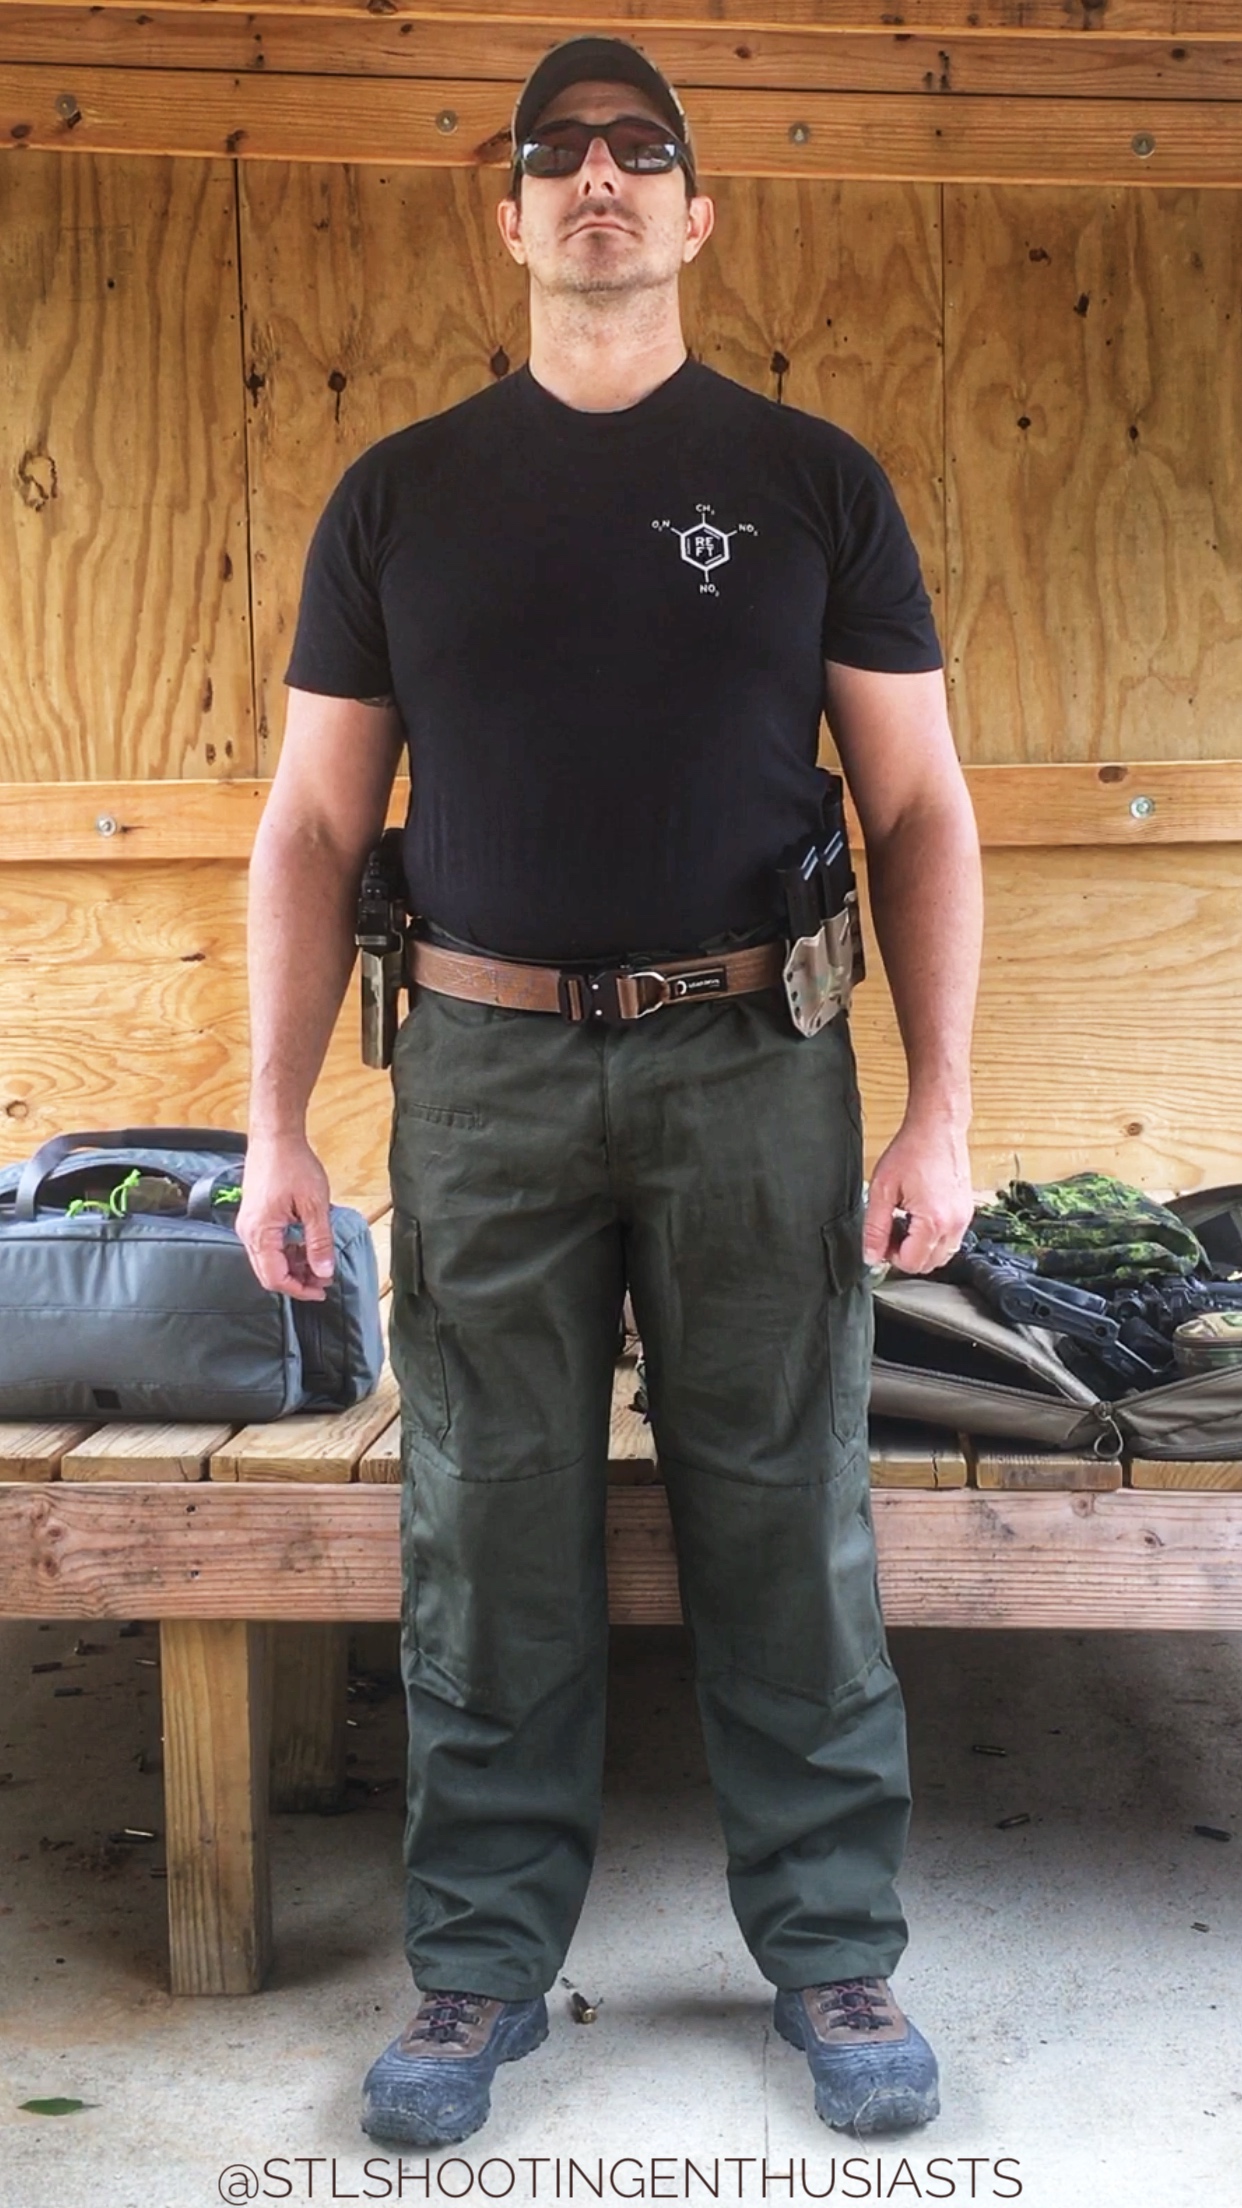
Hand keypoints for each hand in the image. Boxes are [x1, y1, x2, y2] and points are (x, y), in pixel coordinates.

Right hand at [236, 1133, 335, 1301]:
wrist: (275, 1137)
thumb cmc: (292, 1164)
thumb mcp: (314, 1206)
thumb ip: (319, 1242)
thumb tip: (324, 1271)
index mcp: (260, 1233)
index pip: (275, 1277)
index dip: (299, 1289)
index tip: (321, 1290)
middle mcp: (248, 1232)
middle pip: (268, 1273)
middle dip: (296, 1281)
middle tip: (322, 1280)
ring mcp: (248, 1224)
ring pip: (268, 1260)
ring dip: (292, 1266)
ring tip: (318, 1263)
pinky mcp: (253, 1217)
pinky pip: (267, 1245)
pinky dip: (286, 1252)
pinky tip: (305, 1247)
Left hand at [863, 1116, 973, 1275]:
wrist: (937, 1128)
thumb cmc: (912, 1151)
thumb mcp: (883, 1190)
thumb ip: (875, 1228)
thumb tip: (871, 1256)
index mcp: (933, 1221)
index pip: (911, 1263)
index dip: (891, 1256)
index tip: (882, 1239)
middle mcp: (954, 1224)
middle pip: (929, 1265)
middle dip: (907, 1255)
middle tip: (891, 1231)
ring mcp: (964, 1219)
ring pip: (942, 1255)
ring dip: (921, 1249)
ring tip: (905, 1223)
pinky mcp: (967, 1212)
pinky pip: (951, 1240)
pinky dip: (934, 1238)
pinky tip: (919, 1217)